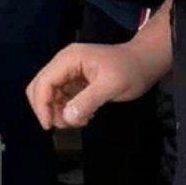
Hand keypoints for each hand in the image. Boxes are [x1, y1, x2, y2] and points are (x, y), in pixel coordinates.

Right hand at [26, 42, 163, 128]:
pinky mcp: (74, 81)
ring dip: (58, 112)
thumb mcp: (111, 86)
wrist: (145, 62)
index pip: (44, 82)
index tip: (49, 126)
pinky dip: (67, 110)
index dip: (42, 106)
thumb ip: (88, 101)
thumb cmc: (131, 70)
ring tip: (80, 121)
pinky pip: (61, 97)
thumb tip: (66, 118)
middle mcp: (64, 63)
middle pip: (40, 87)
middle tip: (64, 125)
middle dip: (47, 109)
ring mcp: (68, 72)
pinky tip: (84, 115)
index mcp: (69, 59)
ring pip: (49, 95)